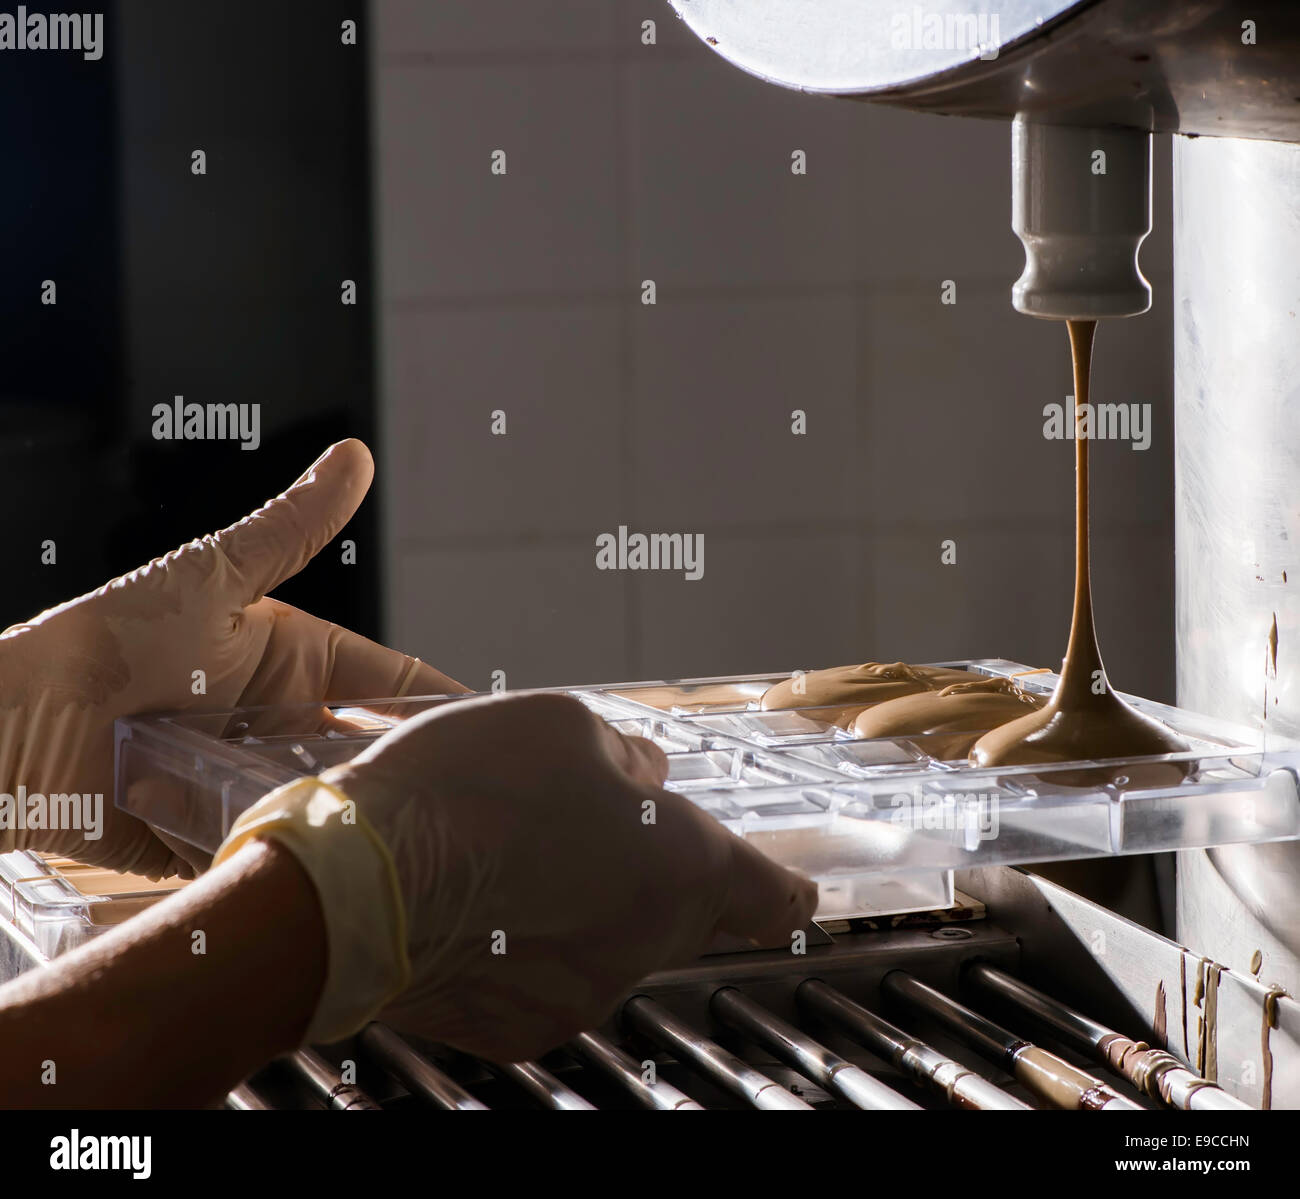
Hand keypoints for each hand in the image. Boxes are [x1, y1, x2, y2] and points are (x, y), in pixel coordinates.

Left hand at [0, 440, 463, 877]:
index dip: (443, 710)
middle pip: (374, 755)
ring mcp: (255, 784)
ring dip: (362, 823)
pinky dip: (308, 865)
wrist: (12, 730)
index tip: (495, 738)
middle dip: (411, 776)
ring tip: (409, 844)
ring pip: (336, 808)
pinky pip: (280, 854)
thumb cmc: (107, 639)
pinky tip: (343, 878)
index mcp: (298, 665)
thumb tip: (354, 456)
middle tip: (465, 804)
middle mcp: (285, 727)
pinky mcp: (220, 837)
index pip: (394, 689)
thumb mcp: (213, 578)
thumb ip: (291, 529)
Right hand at [289, 692, 817, 1061]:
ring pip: (611, 943)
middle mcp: (644, 946)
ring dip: (585, 903)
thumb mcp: (563, 725)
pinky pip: (552, 975)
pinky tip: (487, 901)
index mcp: (680, 868)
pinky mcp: (522, 1025)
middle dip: (651, 871)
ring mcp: (583, 994)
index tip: (791, 886)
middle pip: (681, 913)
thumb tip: (643, 777)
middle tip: (589, 827)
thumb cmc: (462, 795)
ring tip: (514, 855)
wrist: (353, 886)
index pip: (774, 897)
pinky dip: (534, 943)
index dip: (785, 887)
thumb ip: (627, 757)